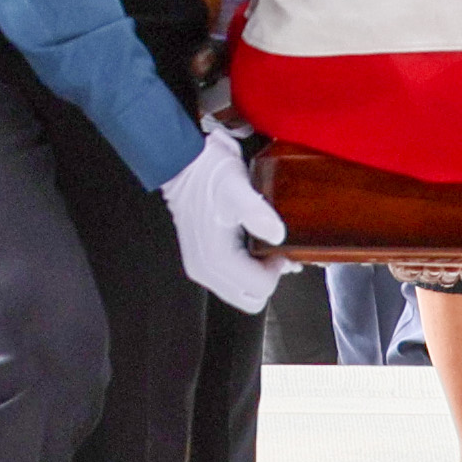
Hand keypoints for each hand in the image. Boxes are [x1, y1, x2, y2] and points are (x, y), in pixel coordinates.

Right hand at [158, 128, 290, 313]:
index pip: (261, 289)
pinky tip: (250, 244)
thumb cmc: (207, 173)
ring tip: (263, 244)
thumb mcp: (237, 188)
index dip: (278, 268)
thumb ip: (257, 214)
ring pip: (241, 291)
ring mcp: (201, 267)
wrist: (182, 163)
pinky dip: (245, 269)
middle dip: (268, 277)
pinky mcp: (201, 260)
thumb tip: (277, 235)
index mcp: (216, 259)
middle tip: (274, 250)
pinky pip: (231, 279)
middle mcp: (205, 270)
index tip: (279, 245)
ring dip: (257, 274)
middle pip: (251, 298)